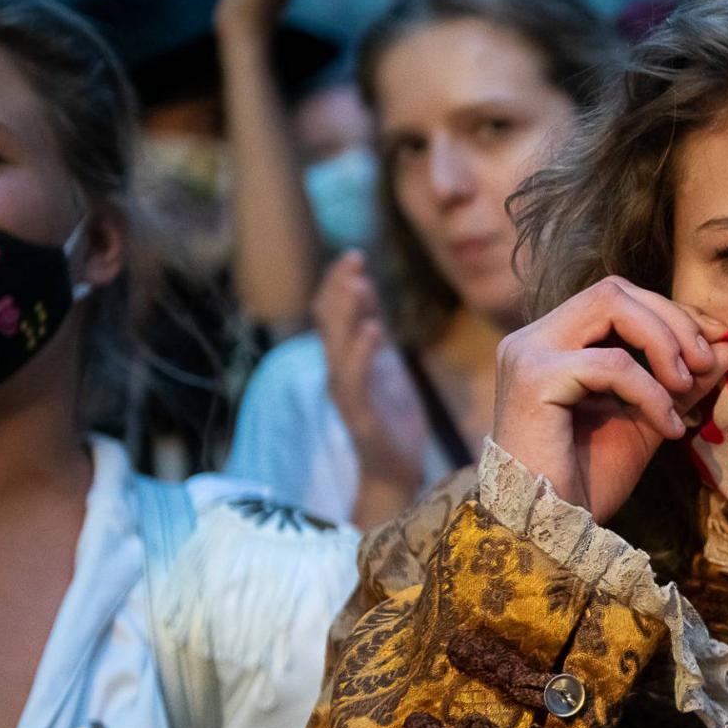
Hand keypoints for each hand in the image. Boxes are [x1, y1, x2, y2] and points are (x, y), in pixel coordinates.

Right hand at [314, 251, 426, 497]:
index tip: (353, 256)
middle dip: (339, 289)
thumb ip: (373, 331)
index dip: (338, 284)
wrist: (396, 471)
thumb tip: (365, 288)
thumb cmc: (392, 418)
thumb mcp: (385, 364)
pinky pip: (355, 379)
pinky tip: (375, 330)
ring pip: (338, 346)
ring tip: (359, 284)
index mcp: (347, 360)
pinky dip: (362, 352)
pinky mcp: (359, 416)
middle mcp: (340, 373)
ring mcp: (347, 395)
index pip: (333, 314)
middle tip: (354, 259)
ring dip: (347, 314)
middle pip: (330, 324)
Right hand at [492, 277, 727, 523]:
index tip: (713, 346)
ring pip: (610, 307)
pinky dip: (649, 391)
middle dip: (671, 320)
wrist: (551, 533)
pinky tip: (667, 429)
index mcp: (554, 342)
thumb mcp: (649, 420)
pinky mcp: (534, 378)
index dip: (670, 314)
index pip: (617, 298)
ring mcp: (528, 353)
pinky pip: (610, 364)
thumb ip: (682, 382)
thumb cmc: (589, 481)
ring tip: (686, 389)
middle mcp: (534, 338)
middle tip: (705, 362)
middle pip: (614, 290)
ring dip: (662, 343)